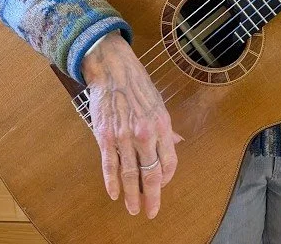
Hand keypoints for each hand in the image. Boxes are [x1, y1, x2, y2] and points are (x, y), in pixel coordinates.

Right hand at [81, 31, 181, 218]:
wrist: (112, 68)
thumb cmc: (137, 84)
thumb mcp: (158, 103)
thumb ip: (165, 128)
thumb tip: (176, 144)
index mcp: (161, 124)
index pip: (169, 161)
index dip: (166, 178)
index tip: (162, 186)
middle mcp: (145, 133)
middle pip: (150, 173)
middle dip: (152, 196)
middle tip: (151, 212)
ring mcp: (124, 136)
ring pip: (130, 174)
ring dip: (132, 195)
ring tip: (133, 209)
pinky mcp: (105, 136)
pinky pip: (110, 165)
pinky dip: (112, 182)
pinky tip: (115, 194)